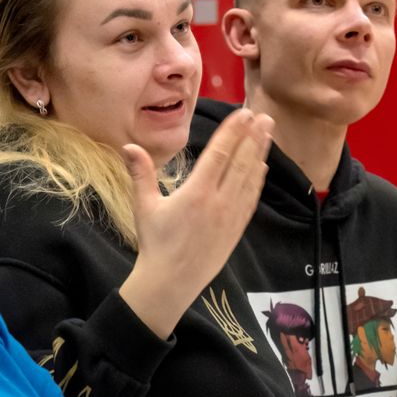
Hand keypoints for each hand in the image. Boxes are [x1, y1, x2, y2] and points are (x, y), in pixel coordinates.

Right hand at [120, 108, 272, 337]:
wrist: (171, 282)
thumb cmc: (155, 243)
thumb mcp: (144, 206)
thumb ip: (141, 173)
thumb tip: (128, 146)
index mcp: (196, 193)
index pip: (220, 154)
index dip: (233, 132)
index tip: (244, 114)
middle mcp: (218, 202)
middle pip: (241, 162)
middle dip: (253, 137)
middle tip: (264, 116)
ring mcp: (230, 216)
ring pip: (249, 179)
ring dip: (260, 154)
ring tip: (267, 133)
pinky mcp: (236, 229)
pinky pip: (250, 199)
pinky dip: (257, 181)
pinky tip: (262, 168)